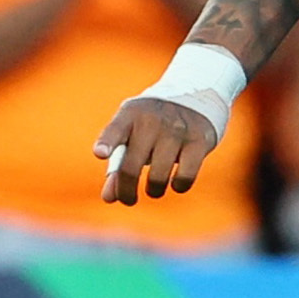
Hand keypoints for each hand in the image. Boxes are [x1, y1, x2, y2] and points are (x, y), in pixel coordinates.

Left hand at [95, 90, 220, 206]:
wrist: (195, 97)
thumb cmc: (153, 125)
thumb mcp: (132, 135)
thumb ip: (117, 164)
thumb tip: (109, 198)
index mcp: (130, 114)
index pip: (115, 129)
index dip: (107, 141)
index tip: (100, 154)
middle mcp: (152, 120)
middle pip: (131, 167)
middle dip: (126, 191)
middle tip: (128, 200)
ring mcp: (177, 129)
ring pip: (158, 177)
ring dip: (154, 190)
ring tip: (154, 188)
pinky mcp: (199, 141)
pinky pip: (185, 177)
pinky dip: (179, 186)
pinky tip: (176, 182)